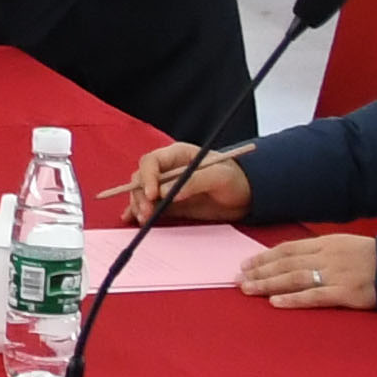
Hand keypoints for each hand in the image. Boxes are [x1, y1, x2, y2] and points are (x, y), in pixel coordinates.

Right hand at [121, 142, 252, 223]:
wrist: (245, 196)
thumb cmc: (235, 179)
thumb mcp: (219, 177)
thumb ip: (194, 182)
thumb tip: (166, 193)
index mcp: (177, 155)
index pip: (151, 162)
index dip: (147, 177)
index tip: (153, 195)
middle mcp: (166, 170)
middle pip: (141, 179)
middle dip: (140, 196)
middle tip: (147, 213)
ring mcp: (165, 187)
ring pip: (141, 194)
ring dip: (138, 206)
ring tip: (144, 220)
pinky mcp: (168, 204)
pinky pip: (148, 206)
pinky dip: (137, 212)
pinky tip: (131, 220)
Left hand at [239, 233, 376, 311]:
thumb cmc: (373, 258)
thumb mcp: (344, 246)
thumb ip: (320, 251)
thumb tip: (291, 259)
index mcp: (326, 243)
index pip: (287, 249)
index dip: (264, 257)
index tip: (244, 264)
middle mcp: (327, 256)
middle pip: (286, 263)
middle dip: (259, 271)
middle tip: (238, 280)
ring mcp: (336, 274)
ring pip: (294, 278)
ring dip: (268, 284)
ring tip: (248, 290)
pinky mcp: (346, 293)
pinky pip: (315, 296)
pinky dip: (293, 299)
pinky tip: (275, 302)